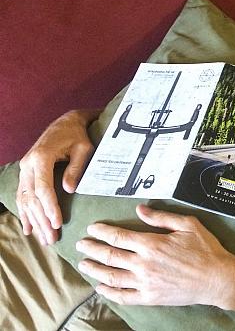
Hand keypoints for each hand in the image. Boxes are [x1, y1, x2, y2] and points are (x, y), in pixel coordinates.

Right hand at [17, 109, 97, 244]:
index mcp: (41, 157)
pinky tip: (29, 229)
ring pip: (25, 199)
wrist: (66, 123)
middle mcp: (28, 164)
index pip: (43, 187)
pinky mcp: (26, 173)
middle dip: (42, 220)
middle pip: (32, 197)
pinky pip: (22, 196)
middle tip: (52, 238)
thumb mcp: (83, 149)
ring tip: (44, 239)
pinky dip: (25, 213)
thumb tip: (69, 189)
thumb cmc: (78, 136)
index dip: (49, 207)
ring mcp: (24, 169)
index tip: (57, 223)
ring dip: (34, 220)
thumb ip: (76, 168)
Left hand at [76, 204, 234, 306]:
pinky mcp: (150, 298)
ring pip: (111, 276)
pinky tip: (100, 287)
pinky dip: (109, 292)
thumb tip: (140, 209)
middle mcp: (144, 264)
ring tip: (84, 264)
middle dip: (92, 249)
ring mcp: (145, 283)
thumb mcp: (187, 224)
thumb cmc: (205, 249)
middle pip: (109, 256)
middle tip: (82, 245)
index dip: (102, 232)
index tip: (92, 228)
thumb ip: (161, 217)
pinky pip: (123, 296)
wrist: (217, 278)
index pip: (118, 236)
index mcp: (151, 244)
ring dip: (94, 270)